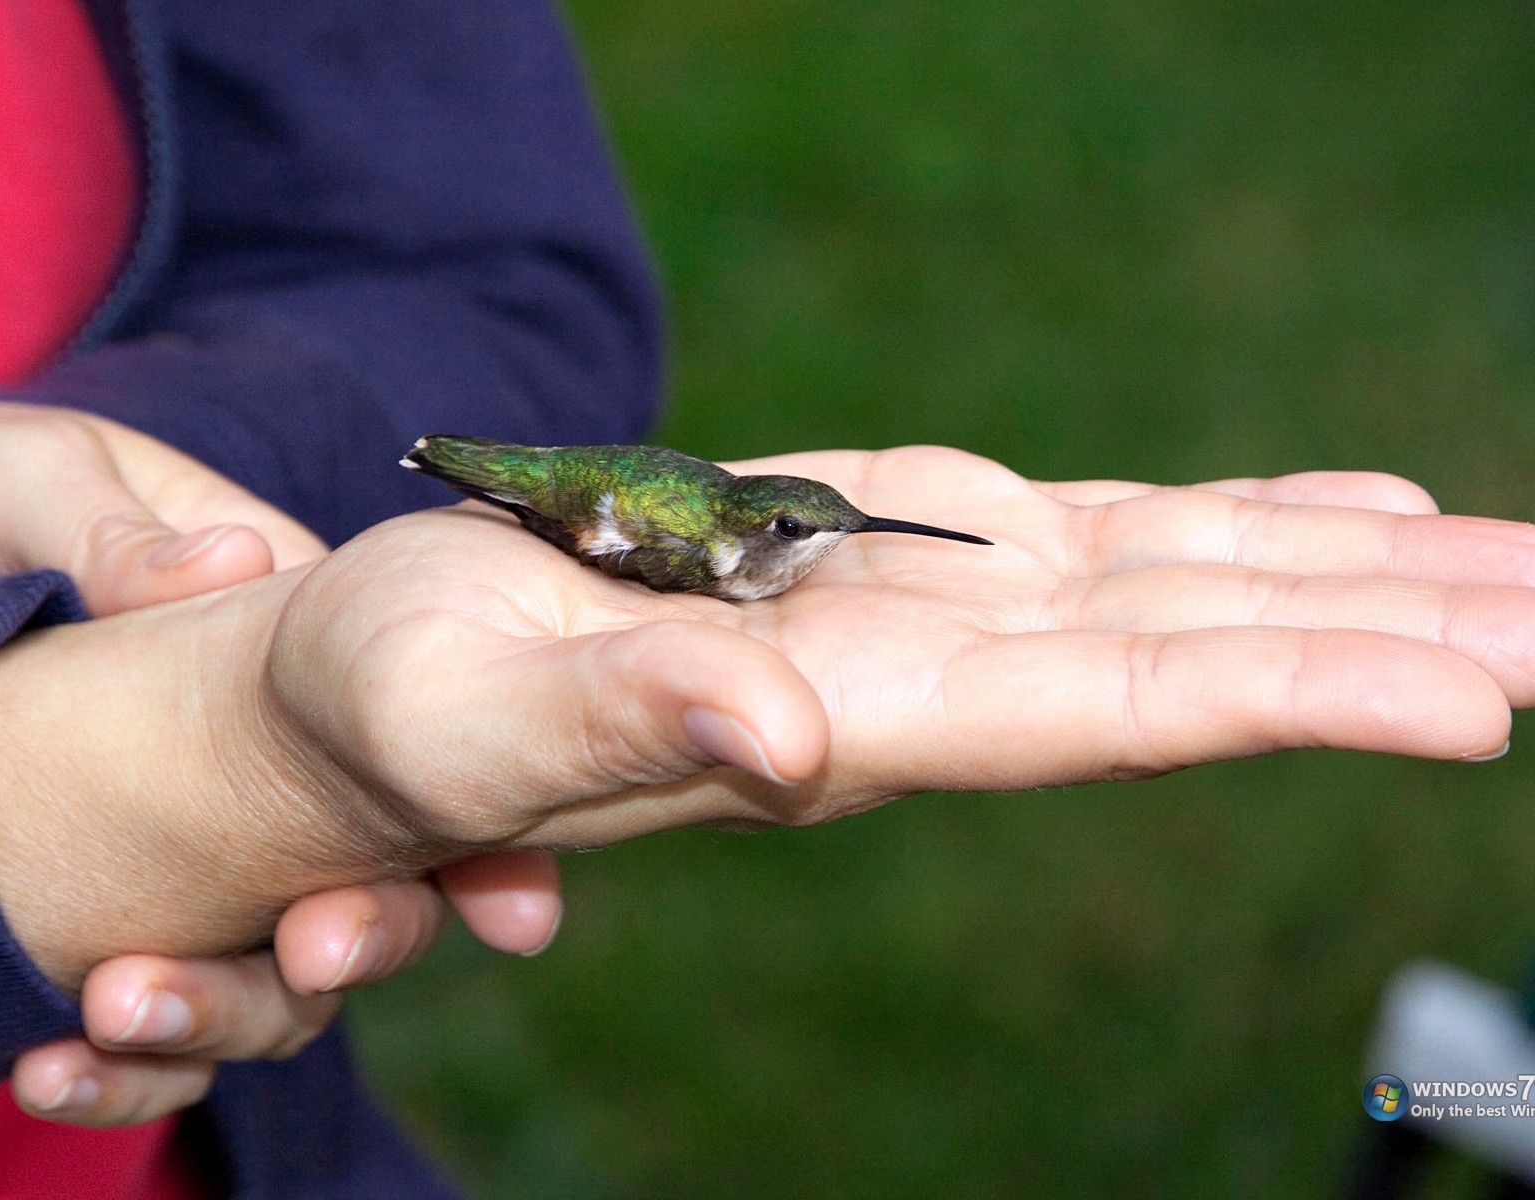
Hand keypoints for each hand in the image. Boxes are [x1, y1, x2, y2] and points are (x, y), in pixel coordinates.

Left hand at [0, 398, 564, 1123]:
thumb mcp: (23, 480)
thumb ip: (116, 526)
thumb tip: (230, 566)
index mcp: (269, 638)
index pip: (400, 733)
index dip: (466, 826)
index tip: (509, 902)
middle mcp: (252, 763)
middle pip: (360, 871)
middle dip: (370, 931)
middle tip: (316, 953)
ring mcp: (178, 859)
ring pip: (263, 974)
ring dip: (222, 1012)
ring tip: (123, 1008)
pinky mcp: (87, 926)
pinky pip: (142, 1031)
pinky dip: (124, 1070)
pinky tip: (53, 1065)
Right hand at [0, 448, 1534, 994]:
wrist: (399, 677)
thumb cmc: (400, 697)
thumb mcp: (471, 705)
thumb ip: (623, 717)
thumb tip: (780, 739)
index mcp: (838, 712)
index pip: (1099, 712)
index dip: (1282, 697)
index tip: (1474, 700)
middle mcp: (923, 670)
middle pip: (1196, 650)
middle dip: (1394, 637)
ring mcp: (930, 607)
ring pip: (1180, 584)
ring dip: (1357, 576)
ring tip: (1527, 566)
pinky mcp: (902, 551)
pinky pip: (1109, 538)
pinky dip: (1243, 527)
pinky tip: (1354, 520)